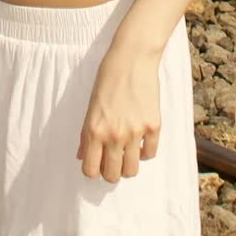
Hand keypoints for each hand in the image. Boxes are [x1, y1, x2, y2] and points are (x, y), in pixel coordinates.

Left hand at [75, 45, 161, 181]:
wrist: (132, 59)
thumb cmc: (108, 79)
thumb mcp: (90, 106)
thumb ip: (85, 134)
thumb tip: (82, 155)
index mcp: (94, 130)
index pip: (90, 170)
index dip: (93, 170)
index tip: (97, 164)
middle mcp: (114, 135)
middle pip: (112, 175)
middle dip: (111, 171)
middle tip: (113, 160)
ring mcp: (135, 132)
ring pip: (132, 170)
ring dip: (128, 165)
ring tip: (127, 153)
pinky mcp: (153, 126)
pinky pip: (149, 154)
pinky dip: (144, 151)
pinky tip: (140, 140)